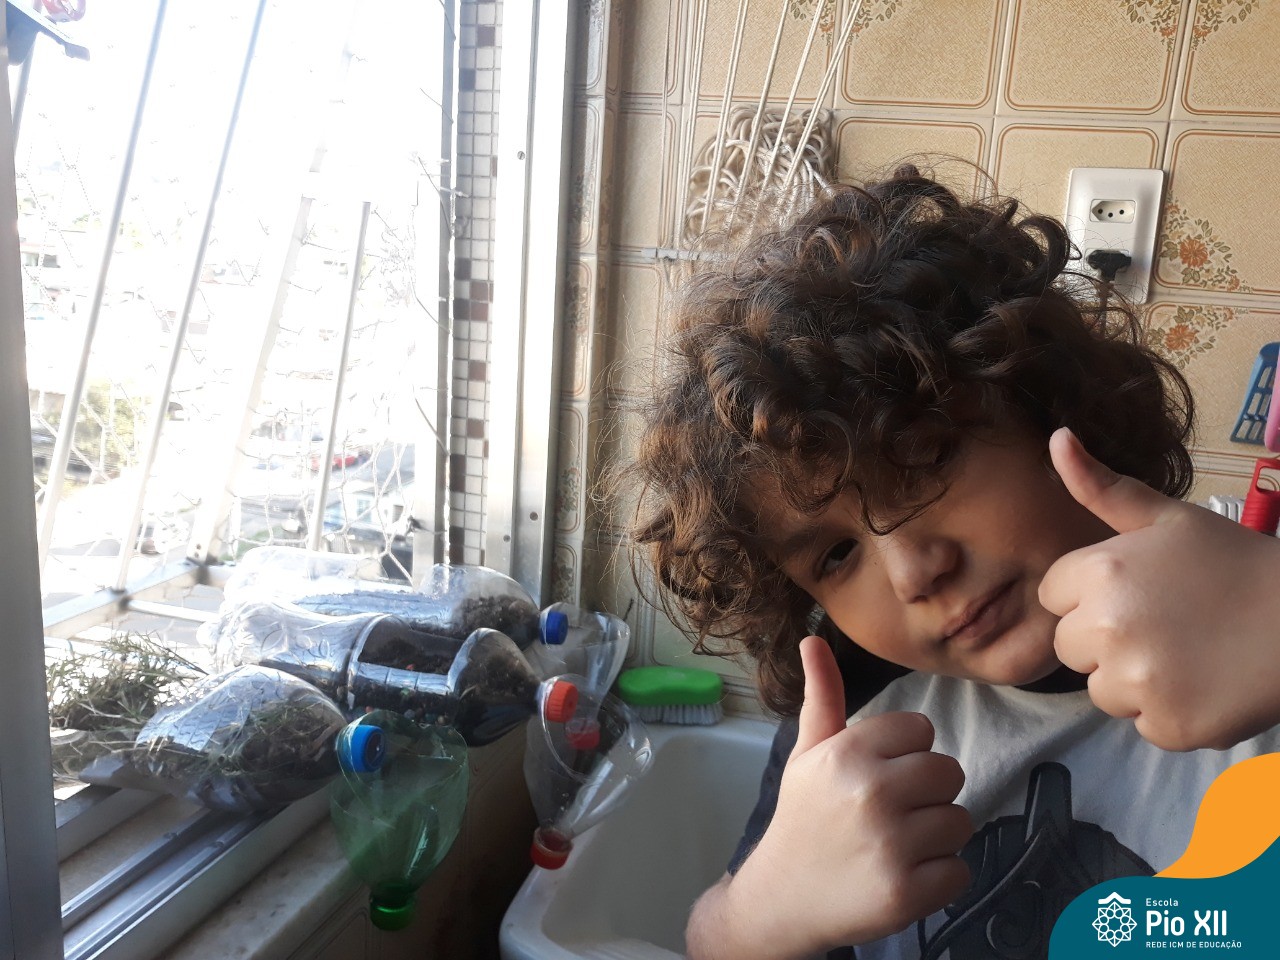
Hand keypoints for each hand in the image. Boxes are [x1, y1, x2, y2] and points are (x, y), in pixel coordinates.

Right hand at [731, 637, 971, 955]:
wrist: (782, 897)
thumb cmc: (803, 817)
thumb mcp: (807, 753)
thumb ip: (822, 697)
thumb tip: (812, 639)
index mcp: (847, 753)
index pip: (922, 729)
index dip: (906, 753)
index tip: (880, 774)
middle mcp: (871, 793)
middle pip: (949, 772)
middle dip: (927, 794)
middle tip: (891, 813)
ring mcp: (890, 845)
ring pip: (960, 821)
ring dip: (936, 837)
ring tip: (896, 845)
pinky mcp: (907, 893)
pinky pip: (959, 871)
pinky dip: (939, 879)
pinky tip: (902, 876)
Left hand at [1039, 427, 1279, 750]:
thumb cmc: (1234, 564)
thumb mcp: (1167, 517)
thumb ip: (1101, 487)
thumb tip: (1056, 438)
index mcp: (1100, 573)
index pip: (1053, 596)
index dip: (1090, 595)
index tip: (1136, 591)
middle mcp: (1108, 627)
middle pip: (1069, 647)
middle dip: (1104, 639)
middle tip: (1164, 624)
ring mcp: (1138, 681)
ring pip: (1102, 690)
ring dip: (1135, 680)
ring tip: (1187, 653)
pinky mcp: (1169, 725)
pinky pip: (1143, 724)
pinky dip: (1170, 712)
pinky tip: (1206, 683)